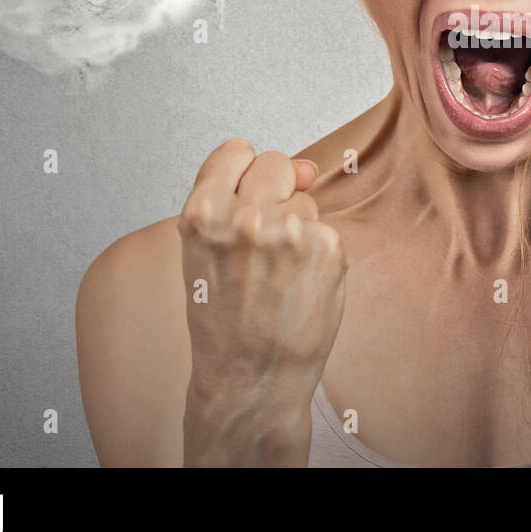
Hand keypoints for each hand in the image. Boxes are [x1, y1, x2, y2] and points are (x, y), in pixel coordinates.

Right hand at [179, 138, 345, 465]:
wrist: (250, 379)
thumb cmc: (226, 322)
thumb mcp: (207, 253)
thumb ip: (240, 200)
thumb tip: (307, 168)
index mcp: (203, 214)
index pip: (235, 152)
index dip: (242, 176)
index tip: (243, 199)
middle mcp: (247, 216)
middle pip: (276, 164)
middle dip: (276, 191)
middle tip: (266, 241)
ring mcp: (291, 230)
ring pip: (304, 199)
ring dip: (298, 227)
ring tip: (277, 275)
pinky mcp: (327, 246)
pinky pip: (326, 230)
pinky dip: (318, 254)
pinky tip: (299, 286)